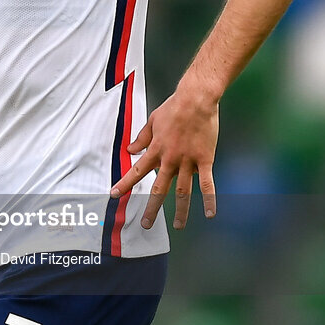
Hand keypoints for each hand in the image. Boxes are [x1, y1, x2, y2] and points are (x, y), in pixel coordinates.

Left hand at [110, 86, 218, 229]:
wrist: (196, 99)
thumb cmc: (174, 107)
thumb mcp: (152, 121)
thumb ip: (142, 137)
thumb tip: (130, 149)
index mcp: (155, 150)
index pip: (137, 171)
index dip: (125, 184)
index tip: (115, 195)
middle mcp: (170, 159)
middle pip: (159, 189)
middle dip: (152, 208)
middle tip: (146, 224)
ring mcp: (188, 161)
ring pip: (183, 192)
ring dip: (180, 211)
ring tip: (178, 225)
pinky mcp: (205, 160)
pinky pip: (207, 184)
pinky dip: (209, 200)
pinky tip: (209, 213)